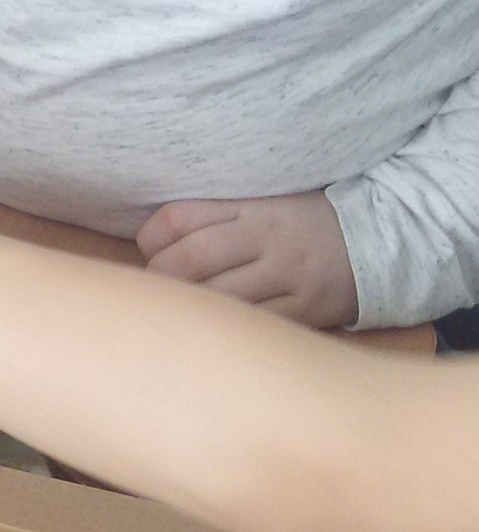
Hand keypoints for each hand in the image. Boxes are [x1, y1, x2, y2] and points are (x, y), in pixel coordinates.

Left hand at [136, 192, 359, 328]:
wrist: (383, 239)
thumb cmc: (304, 223)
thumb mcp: (262, 203)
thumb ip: (212, 216)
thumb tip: (149, 239)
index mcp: (250, 208)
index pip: (179, 219)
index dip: (150, 238)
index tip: (150, 251)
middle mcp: (268, 239)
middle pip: (190, 259)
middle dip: (161, 277)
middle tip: (158, 287)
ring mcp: (289, 276)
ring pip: (218, 297)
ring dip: (189, 307)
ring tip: (182, 310)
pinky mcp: (307, 309)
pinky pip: (254, 324)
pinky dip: (227, 328)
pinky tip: (216, 328)